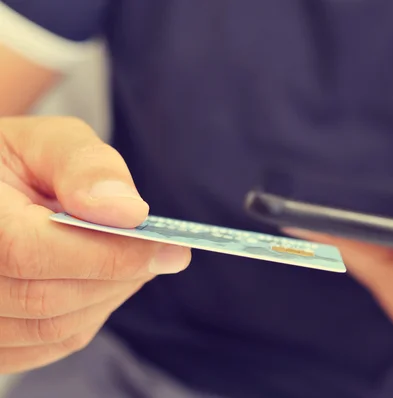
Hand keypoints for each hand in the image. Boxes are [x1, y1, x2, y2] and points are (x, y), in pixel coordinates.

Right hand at [0, 117, 190, 372]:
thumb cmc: (15, 163)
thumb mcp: (46, 142)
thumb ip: (85, 167)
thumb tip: (129, 213)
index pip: (30, 251)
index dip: (107, 255)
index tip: (171, 249)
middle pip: (45, 299)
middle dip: (119, 276)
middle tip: (162, 253)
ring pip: (51, 330)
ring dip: (108, 297)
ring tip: (131, 262)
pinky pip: (45, 346)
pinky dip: (87, 317)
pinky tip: (100, 283)